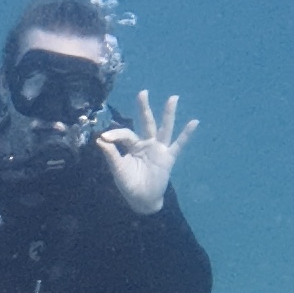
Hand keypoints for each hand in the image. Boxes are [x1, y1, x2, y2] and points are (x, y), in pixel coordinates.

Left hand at [93, 92, 193, 214]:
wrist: (142, 200)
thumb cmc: (129, 184)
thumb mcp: (118, 169)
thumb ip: (111, 155)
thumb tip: (99, 139)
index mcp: (132, 146)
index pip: (125, 134)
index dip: (115, 135)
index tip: (105, 138)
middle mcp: (146, 143)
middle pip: (146, 122)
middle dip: (144, 108)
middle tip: (143, 92)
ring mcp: (158, 149)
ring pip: (164, 128)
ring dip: (168, 113)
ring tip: (173, 98)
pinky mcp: (168, 157)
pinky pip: (179, 144)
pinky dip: (186, 134)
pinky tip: (194, 122)